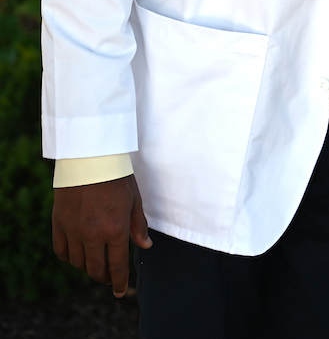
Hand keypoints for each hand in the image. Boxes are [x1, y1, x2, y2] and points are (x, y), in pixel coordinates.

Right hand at [52, 174, 151, 296]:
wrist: (90, 161)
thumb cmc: (117, 178)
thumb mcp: (135, 200)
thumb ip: (139, 226)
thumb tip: (145, 246)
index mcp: (116, 230)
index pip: (118, 266)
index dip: (120, 282)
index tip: (121, 291)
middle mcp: (93, 235)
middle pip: (96, 270)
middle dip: (105, 278)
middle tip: (110, 278)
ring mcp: (74, 231)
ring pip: (78, 263)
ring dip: (88, 267)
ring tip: (97, 263)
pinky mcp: (59, 225)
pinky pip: (62, 252)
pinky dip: (70, 258)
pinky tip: (78, 255)